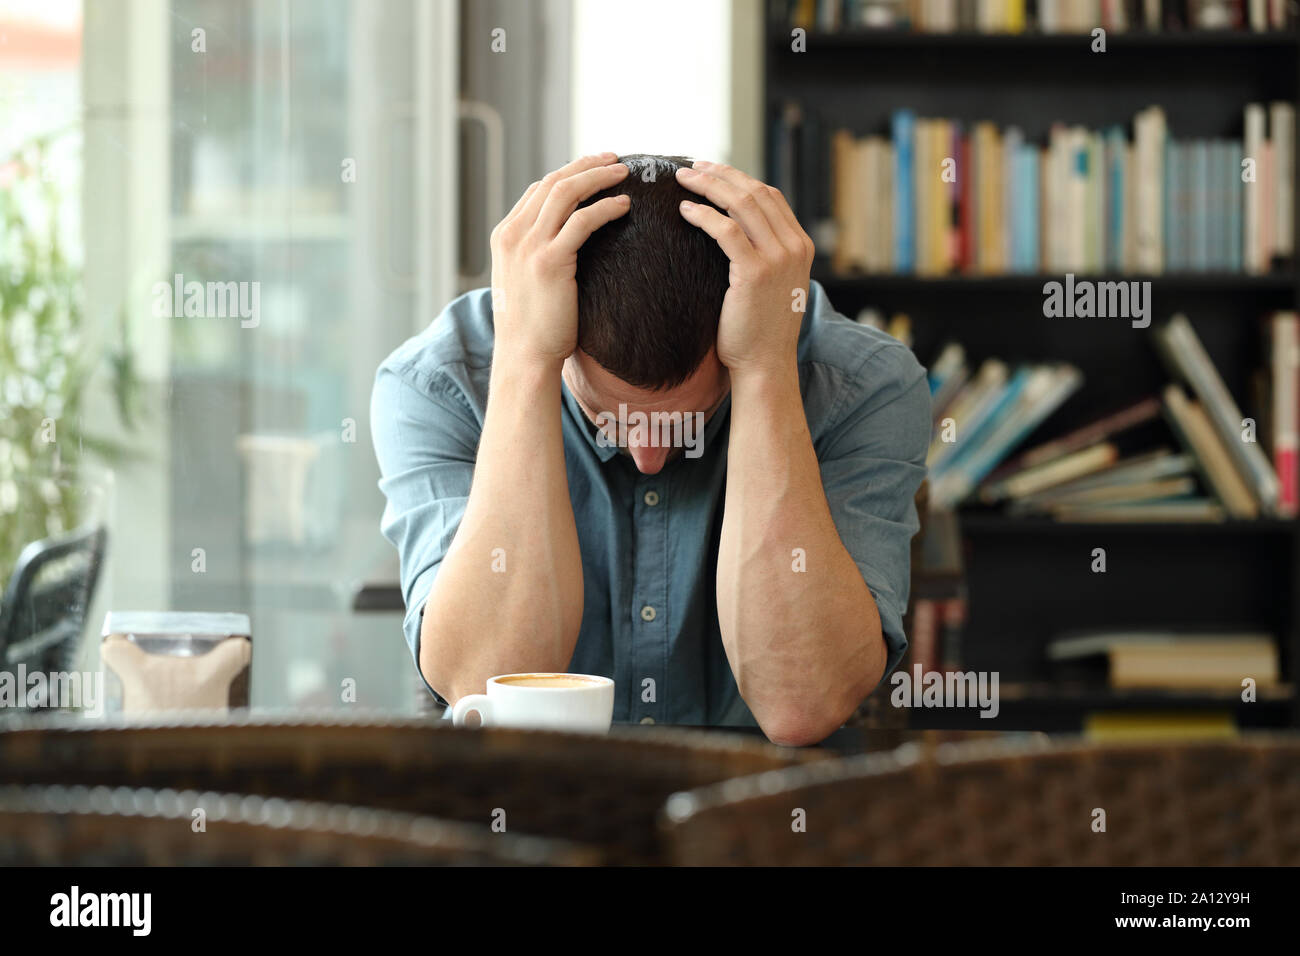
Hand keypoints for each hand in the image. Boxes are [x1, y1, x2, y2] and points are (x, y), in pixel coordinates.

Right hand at [489, 153, 630, 369]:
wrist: (523, 356)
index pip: (537, 190)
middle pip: (552, 183)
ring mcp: (529, 246)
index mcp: (505, 236)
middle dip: (585, 165)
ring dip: (598, 177)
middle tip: (615, 159)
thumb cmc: (532, 326)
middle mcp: (513, 235)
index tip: (593, 168)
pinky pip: (582, 222)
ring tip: (624, 173)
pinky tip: (624, 205)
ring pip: (566, 193)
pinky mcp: (550, 262)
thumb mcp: (526, 281)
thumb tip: (566, 243)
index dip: (568, 174)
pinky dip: (605, 208)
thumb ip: (538, 254)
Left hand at [675, 161, 814, 377]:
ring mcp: (778, 258)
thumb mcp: (772, 284)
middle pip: (755, 192)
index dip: (739, 178)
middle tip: (691, 167)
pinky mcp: (755, 272)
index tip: (711, 171)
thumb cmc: (759, 329)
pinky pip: (726, 230)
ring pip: (741, 204)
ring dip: (709, 186)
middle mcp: (794, 247)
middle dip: (720, 174)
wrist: (765, 364)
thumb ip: (763, 254)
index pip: (770, 196)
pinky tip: (685, 211)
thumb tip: (734, 230)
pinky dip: (704, 215)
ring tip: (683, 179)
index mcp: (800, 246)